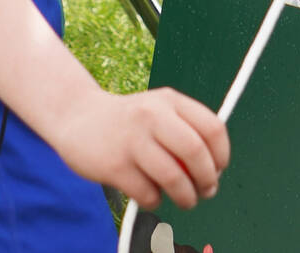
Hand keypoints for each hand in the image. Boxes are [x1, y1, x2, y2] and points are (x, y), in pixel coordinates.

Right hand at [45, 86, 229, 210]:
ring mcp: (132, 139)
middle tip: (207, 191)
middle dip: (208, 179)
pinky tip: (150, 193)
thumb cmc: (129, 122)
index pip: (212, 128)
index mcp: (169, 100)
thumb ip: (187, 131)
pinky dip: (156, 200)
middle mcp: (152, 114)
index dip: (222, 155)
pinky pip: (149, 193)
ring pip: (174, 177)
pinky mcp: (115, 165)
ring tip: (186, 200)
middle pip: (196, 152)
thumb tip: (216, 169)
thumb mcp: (158, 110)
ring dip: (187, 197)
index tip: (218, 169)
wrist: (77, 117)